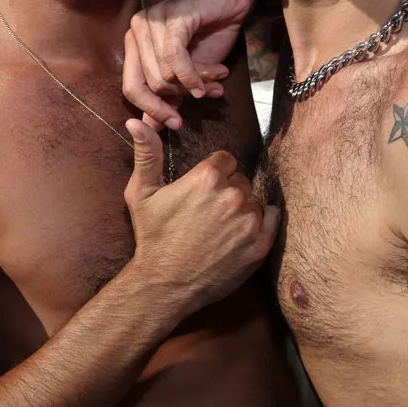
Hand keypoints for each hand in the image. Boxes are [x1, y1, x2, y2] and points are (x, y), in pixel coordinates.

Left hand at [124, 0, 257, 128]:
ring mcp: (151, 22)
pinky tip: (212, 78)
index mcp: (135, 43)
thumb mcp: (189, 72)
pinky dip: (193, 75)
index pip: (130, 88)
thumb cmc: (211, 30)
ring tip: (216, 78)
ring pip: (163, 75)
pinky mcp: (171, 19)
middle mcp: (136, 30)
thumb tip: (154, 129)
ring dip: (195, 84)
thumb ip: (170, 95)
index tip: (175, 124)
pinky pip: (175, 60)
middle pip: (145, 85)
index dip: (151, 111)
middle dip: (176, 99)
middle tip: (203, 96)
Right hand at [125, 120, 279, 318]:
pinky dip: (262, 222)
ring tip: (221, 227)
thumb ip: (146, 153)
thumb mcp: (141, 193)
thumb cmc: (152, 238)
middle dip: (228, 190)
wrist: (164, 285)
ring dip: (243, 208)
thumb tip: (135, 121)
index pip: (226, 160)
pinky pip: (272, 217)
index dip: (214, 173)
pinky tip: (241, 233)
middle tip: (209, 212)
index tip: (203, 190)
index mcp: (207, 177)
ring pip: (254, 199)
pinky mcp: (261, 243)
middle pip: (241, 179)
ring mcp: (249, 220)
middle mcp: (232, 195)